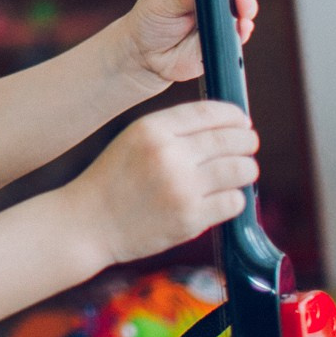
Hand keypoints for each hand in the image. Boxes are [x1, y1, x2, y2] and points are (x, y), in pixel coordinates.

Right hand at [71, 100, 258, 264]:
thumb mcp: (134, 139)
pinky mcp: (190, 219)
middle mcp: (168, 154)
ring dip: (246, 170)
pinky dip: (234, 200)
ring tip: (239, 174)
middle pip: (232, 140)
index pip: (209, 112)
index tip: (242, 121)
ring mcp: (181, 188)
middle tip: (248, 148)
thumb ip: (173, 130)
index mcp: (152, 129)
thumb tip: (226, 126)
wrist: (87, 223)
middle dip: (247, 142)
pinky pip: (234, 202)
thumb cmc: (113, 181)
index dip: (234, 116)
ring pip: (241, 170)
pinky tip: (223, 199)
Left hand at [121, 0, 256, 88]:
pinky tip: (240, 26)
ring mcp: (221, 12)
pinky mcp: (226, 35)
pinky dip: (243, 27)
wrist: (146, 57)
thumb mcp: (160, 2)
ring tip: (240, 4)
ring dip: (246, 3)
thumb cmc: (150, 21)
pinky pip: (241, 30)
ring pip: (243, 4)